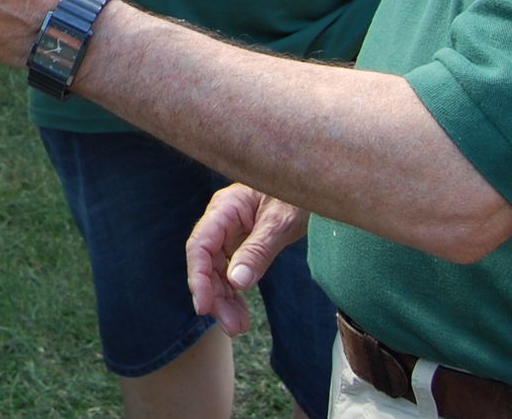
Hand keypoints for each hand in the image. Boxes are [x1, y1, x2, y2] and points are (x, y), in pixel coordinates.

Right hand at [185, 183, 308, 336]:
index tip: (204, 306)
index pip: (199, 245)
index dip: (198, 277)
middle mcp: (221, 221)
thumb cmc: (297, 194)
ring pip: (217, 271)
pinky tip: (241, 312)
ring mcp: (229, 232)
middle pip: (207, 263)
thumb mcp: (282, 222)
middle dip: (216, 297)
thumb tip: (237, 282)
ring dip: (224, 300)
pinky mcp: (241, 242)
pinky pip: (230, 270)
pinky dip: (234, 292)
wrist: (312, 184)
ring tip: (239, 327)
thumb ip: (258, 250)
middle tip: (233, 327)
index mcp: (224, 209)